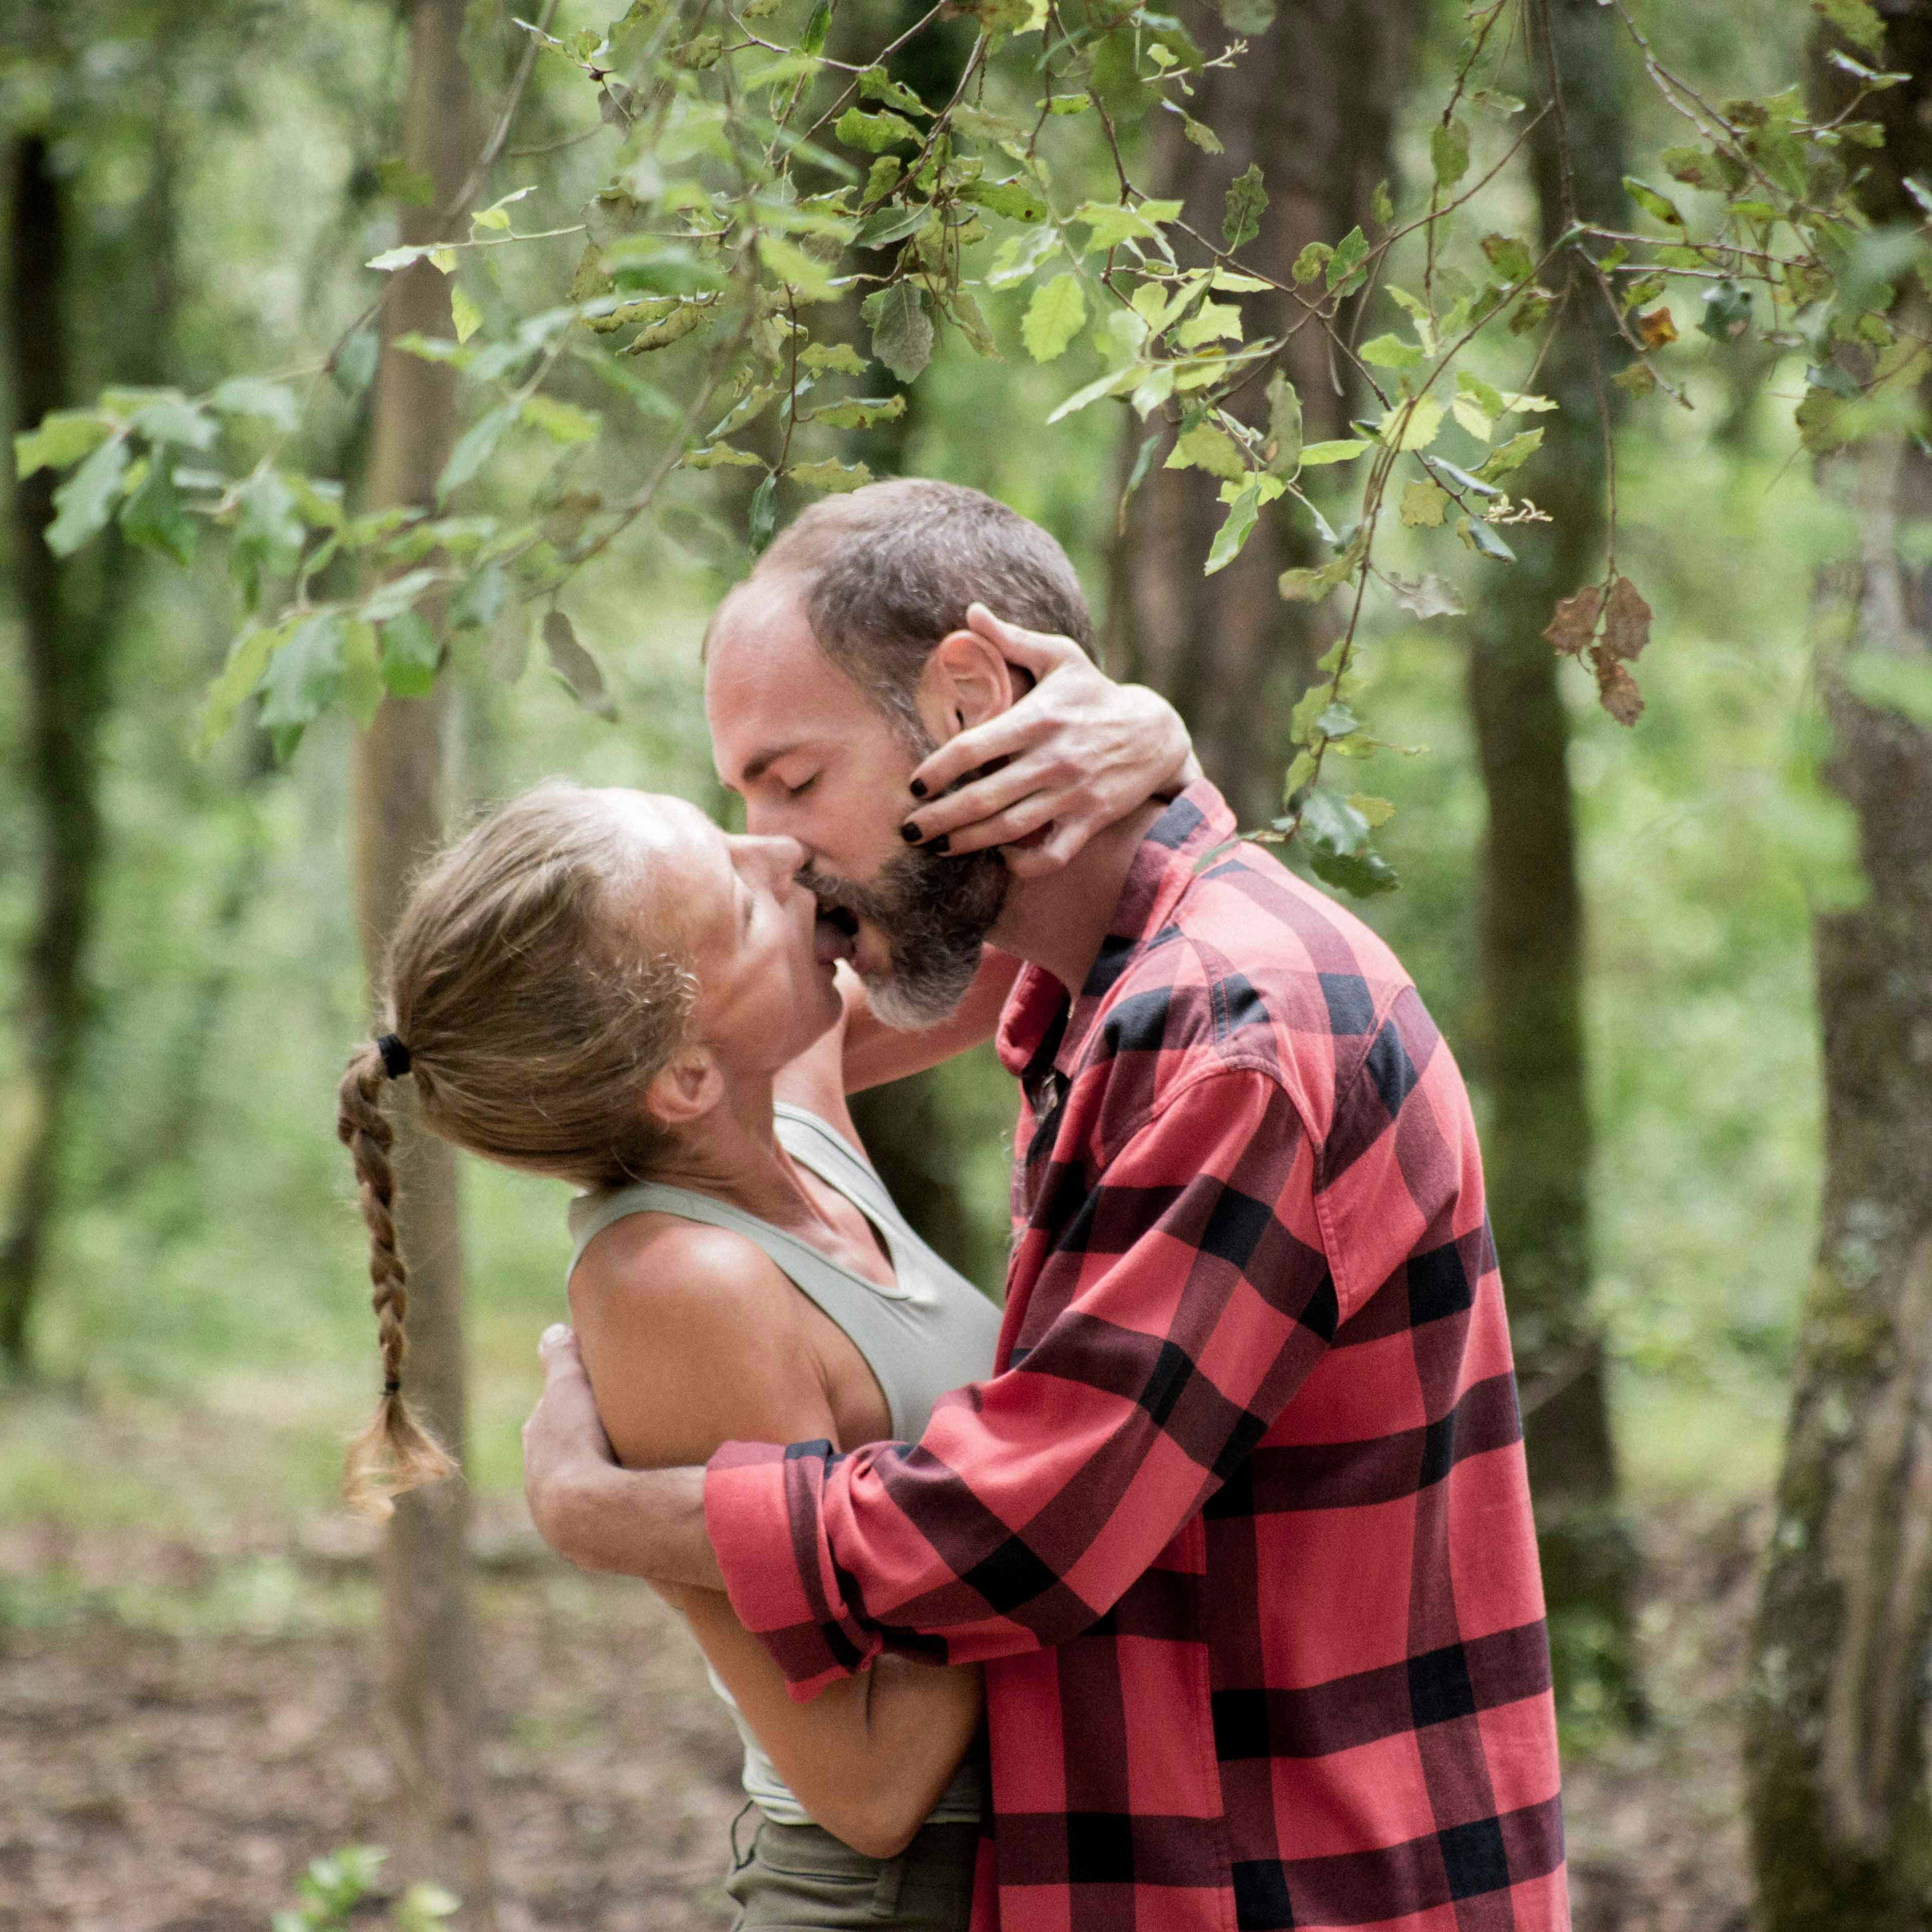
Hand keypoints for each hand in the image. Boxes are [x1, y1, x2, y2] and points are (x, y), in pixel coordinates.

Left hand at [521, 1324, 719, 1585]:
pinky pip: (605, 1509)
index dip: (574, 1396)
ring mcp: (563, 1514)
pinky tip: (641, 1492)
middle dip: (589, 1436)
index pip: (552, 1413)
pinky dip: (618, 1497)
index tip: (596, 1388)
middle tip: (621, 1423)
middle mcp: (540, 1481)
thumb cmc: (576, 1444)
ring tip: (638, 1458)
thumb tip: (554, 1331)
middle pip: (567, 1449)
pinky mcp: (589, 1539)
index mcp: (537, 1441)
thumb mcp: (568, 1387)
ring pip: (586, 1482)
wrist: (588, 1516)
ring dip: (605, 1470)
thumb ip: (561, 1356)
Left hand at [901, 604, 1197, 878]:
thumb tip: (971, 611)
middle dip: (941, 818)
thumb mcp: (1061, 657)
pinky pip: (1052, 854)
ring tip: (938, 847)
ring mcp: (1072, 794)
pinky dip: (1024, 864)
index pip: (974, 748)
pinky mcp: (1090, 820)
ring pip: (1011, 829)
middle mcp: (1053, 759)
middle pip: (984, 797)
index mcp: (1038, 719)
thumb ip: (1013, 639)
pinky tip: (1000, 858)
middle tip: (909, 828)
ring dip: (970, 843)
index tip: (914, 785)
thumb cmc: (1095, 693)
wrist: (1156, 733)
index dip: (938, 769)